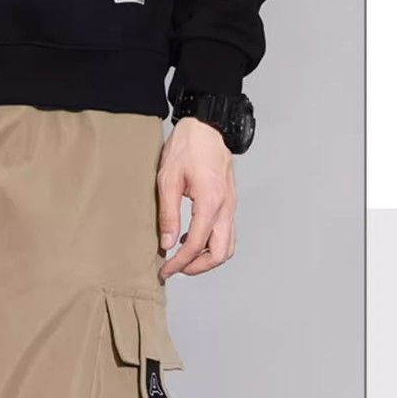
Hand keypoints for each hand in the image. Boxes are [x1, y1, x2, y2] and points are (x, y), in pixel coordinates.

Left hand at [158, 117, 236, 278]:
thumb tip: (167, 243)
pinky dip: (211, 242)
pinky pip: (226, 232)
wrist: (207, 127)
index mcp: (211, 202)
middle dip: (198, 267)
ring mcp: (231, 205)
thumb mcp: (167, 179)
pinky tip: (191, 237)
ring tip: (183, 256)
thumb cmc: (187, 147)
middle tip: (176, 268)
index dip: (179, 263)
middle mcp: (226, 207)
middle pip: (221, 253)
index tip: (165, 270)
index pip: (196, 245)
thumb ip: (168, 214)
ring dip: (207, 256)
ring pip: (228, 245)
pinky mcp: (230, 202)